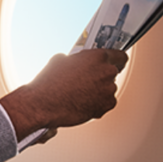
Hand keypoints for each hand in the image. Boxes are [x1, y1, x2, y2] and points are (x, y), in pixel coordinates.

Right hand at [0, 49, 127, 138]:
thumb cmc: (49, 83)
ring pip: (109, 89)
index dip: (115, 60)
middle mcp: (106, 71)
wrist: (42, 104)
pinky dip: (98, 104)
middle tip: (88, 82)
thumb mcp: (59, 60)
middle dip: (102, 77)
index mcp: (97, 56)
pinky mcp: (106, 105)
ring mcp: (108, 90)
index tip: (113, 63)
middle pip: (113, 73)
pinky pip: (106, 103)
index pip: (119, 56)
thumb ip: (75, 60)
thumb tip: (75, 63)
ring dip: (99, 92)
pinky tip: (82, 103)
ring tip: (81, 95)